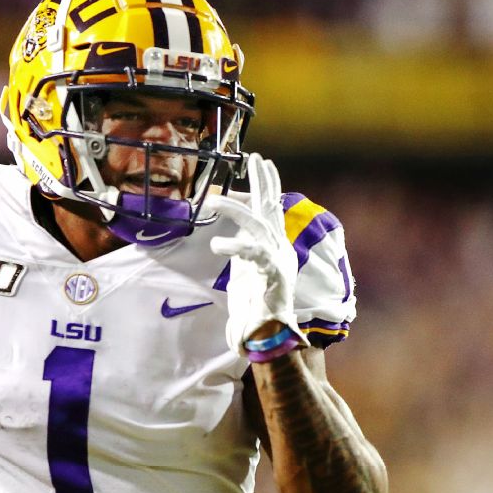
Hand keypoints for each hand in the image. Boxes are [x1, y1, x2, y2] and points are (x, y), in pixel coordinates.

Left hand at [209, 153, 306, 354]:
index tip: (263, 161)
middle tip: (255, 159)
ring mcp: (278, 261)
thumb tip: (232, 233)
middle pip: (271, 208)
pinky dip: (236, 246)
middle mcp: (279, 249)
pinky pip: (254, 254)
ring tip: (212, 200)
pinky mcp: (272, 275)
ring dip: (235, 210)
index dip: (269, 184)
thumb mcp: (247, 269)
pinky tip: (218, 244)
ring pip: (258, 225)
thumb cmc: (255, 305)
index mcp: (275, 246)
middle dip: (264, 182)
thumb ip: (245, 249)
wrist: (266, 334)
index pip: (272, 208)